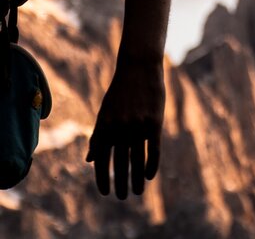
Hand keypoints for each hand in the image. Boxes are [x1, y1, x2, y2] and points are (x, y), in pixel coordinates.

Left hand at [86, 58, 164, 199]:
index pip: (102, 160)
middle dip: (121, 184)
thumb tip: (90, 160)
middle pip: (120, 164)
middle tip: (123, 197)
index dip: (102, 179)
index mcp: (105, 126)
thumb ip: (98, 136)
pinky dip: (152, 165)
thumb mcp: (105, 112)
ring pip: (138, 161)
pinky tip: (150, 176)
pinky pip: (153, 150)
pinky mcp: (154, 123)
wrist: (138, 67)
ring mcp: (138, 126)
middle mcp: (120, 128)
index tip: (105, 193)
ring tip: (138, 191)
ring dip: (137, 180)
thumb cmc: (120, 91)